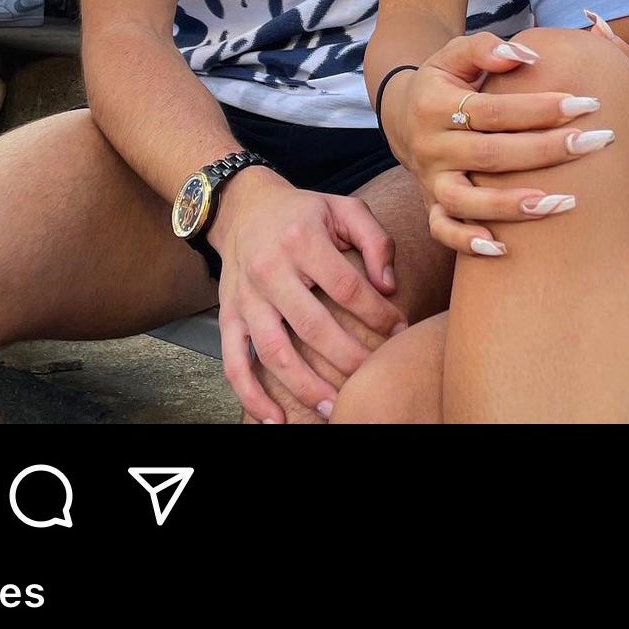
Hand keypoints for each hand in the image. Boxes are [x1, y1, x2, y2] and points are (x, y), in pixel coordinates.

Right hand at [209, 174, 406, 421]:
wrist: (243, 207)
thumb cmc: (303, 213)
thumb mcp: (343, 209)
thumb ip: (375, 240)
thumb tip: (390, 286)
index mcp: (301, 240)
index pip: (346, 286)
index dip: (377, 313)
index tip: (400, 330)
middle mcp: (269, 270)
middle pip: (312, 325)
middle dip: (348, 358)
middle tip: (372, 378)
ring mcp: (246, 297)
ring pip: (274, 351)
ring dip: (304, 386)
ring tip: (333, 408)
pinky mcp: (229, 316)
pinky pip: (234, 362)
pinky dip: (250, 395)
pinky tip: (274, 421)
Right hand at [381, 31, 615, 254]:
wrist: (404, 114)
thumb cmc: (446, 81)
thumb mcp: (455, 54)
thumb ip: (486, 48)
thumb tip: (526, 54)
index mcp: (436, 104)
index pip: (495, 110)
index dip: (541, 107)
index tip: (587, 103)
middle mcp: (431, 146)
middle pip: (492, 155)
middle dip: (548, 150)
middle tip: (596, 142)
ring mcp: (430, 179)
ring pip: (467, 201)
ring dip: (516, 206)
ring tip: (566, 202)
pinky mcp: (430, 204)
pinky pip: (443, 230)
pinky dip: (467, 242)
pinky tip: (504, 250)